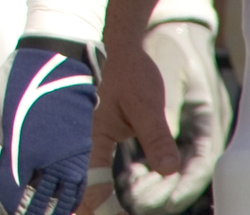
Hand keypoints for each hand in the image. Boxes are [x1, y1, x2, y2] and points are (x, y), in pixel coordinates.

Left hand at [0, 45, 97, 214]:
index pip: (7, 198)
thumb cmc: (10, 84)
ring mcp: (67, 159)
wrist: (54, 61)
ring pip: (57, 204)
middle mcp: (45, 160)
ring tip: (28, 214)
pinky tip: (53, 211)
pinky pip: (75, 192)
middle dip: (20, 214)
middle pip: (34, 206)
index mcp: (17, 150)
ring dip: (43, 213)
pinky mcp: (81, 155)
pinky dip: (65, 206)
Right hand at [88, 22, 226, 213]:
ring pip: (83, 178)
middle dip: (87, 207)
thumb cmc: (130, 74)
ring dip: (90, 199)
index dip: (96, 204)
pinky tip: (102, 200)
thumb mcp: (147, 105)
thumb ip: (156, 138)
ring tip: (98, 214)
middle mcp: (85, 139)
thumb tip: (169, 171)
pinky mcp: (98, 138)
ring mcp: (89, 139)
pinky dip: (95, 187)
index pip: (90, 179)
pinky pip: (92, 168)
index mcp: (92, 133)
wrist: (121, 50)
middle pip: (79, 184)